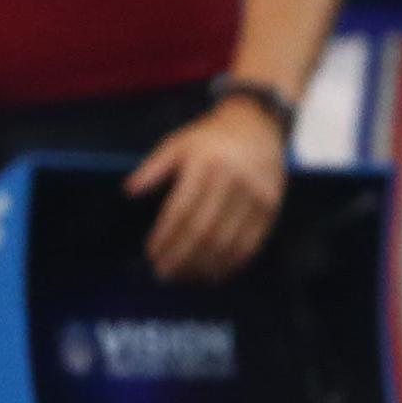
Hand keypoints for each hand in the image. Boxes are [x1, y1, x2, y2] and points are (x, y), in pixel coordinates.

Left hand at [130, 97, 286, 282]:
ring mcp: (256, 195)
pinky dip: (233, 261)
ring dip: (204, 265)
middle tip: (164, 274)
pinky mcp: (271, 205)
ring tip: (186, 277)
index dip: (166, 238)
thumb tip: (129, 192)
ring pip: (228, 241)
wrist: (258, 125)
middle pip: (204, 231)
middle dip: (182, 257)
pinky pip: (252, 241)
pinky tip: (216, 272)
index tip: (152, 255)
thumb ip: (153, 168)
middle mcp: (233, 181)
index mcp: (206, 165)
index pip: (181, 211)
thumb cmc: (210, 137)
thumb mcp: (177, 143)